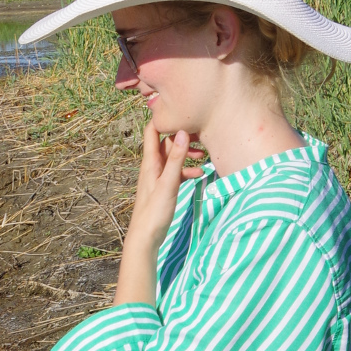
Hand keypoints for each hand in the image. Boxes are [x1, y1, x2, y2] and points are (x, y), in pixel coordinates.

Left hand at [125, 128, 203, 253]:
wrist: (145, 237)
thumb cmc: (154, 212)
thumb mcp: (169, 183)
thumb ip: (176, 158)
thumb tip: (182, 132)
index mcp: (150, 161)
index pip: (153, 130)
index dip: (165, 119)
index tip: (183, 112)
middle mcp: (152, 166)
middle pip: (166, 142)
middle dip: (183, 137)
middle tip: (202, 138)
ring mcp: (157, 176)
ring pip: (173, 157)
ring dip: (187, 155)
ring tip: (204, 157)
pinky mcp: (163, 187)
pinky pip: (176, 172)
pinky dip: (187, 170)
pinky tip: (199, 175)